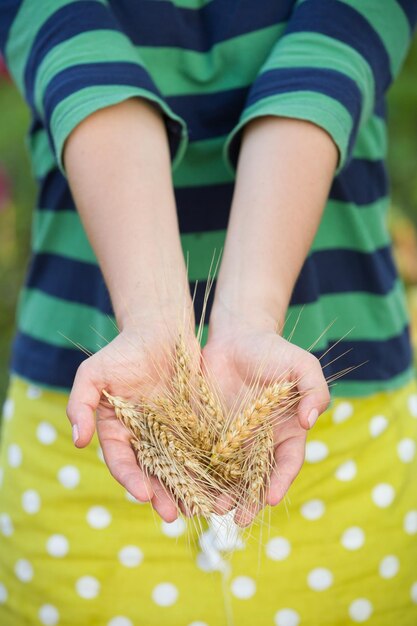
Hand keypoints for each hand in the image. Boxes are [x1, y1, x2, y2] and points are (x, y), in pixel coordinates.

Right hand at [66, 320, 198, 522]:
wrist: (161, 330)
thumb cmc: (124, 350)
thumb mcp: (94, 373)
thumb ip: (80, 404)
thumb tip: (77, 442)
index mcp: (118, 429)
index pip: (122, 461)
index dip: (130, 479)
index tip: (142, 494)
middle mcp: (144, 436)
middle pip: (152, 472)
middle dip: (161, 495)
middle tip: (174, 515)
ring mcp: (171, 432)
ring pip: (178, 467)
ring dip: (186, 489)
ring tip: (199, 509)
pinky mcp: (196, 424)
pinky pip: (202, 449)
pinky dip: (209, 467)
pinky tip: (220, 483)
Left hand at [202, 319, 329, 525]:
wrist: (236, 337)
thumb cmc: (274, 351)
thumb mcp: (301, 364)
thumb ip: (314, 389)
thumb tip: (311, 420)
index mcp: (285, 432)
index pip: (286, 463)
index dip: (281, 481)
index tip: (272, 498)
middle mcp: (258, 442)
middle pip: (255, 478)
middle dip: (248, 500)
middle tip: (238, 518)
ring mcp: (231, 439)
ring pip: (226, 474)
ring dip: (220, 493)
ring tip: (210, 509)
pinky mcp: (206, 431)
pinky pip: (200, 456)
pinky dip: (195, 473)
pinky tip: (186, 487)